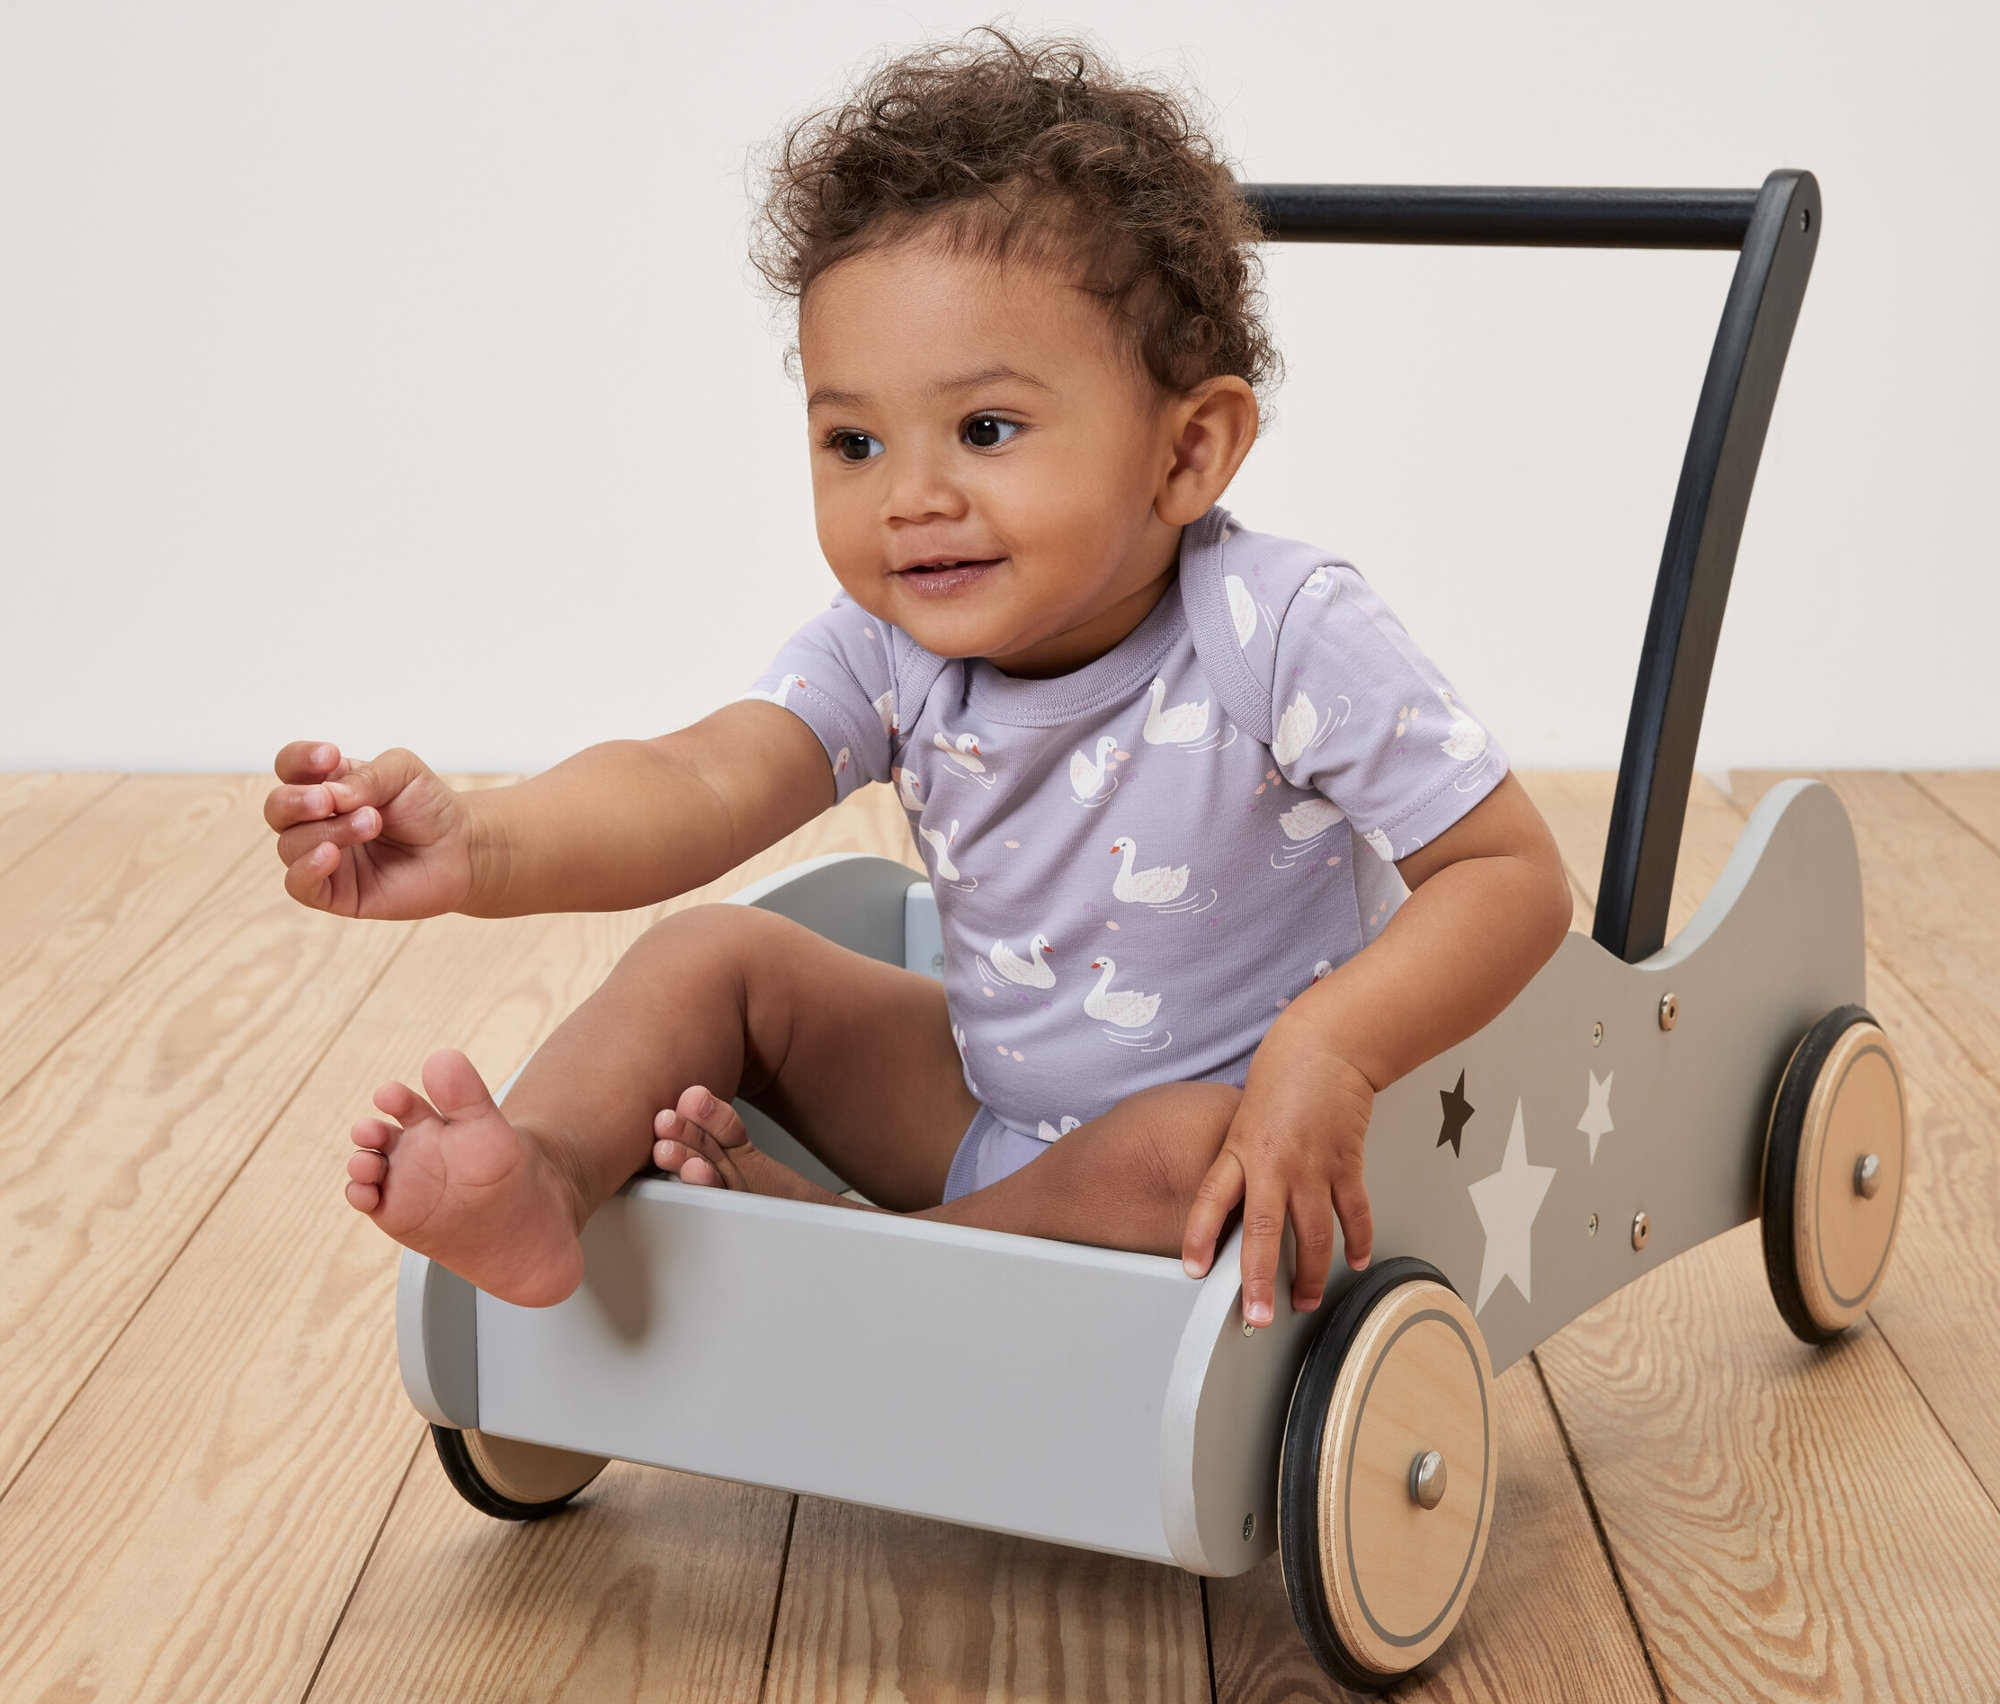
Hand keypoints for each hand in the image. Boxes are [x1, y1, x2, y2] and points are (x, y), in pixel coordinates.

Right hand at [265, 742, 479, 918]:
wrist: (462, 849)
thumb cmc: (430, 807)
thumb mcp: (404, 772)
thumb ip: (367, 776)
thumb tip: (332, 795)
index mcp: (330, 784)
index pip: (291, 767)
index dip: (299, 760)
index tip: (329, 756)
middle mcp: (319, 821)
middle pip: (278, 808)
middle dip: (297, 800)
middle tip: (330, 800)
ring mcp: (324, 857)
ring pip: (290, 844)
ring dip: (327, 831)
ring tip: (371, 823)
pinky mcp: (335, 892)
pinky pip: (298, 884)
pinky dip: (306, 868)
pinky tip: (331, 855)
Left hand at [1180, 1031, 1375, 1327]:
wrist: (1328, 1045)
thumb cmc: (1281, 1075)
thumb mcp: (1242, 1117)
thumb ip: (1239, 1162)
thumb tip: (1235, 1204)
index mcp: (1240, 1149)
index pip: (1212, 1200)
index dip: (1200, 1237)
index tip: (1193, 1270)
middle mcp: (1276, 1163)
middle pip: (1266, 1233)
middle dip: (1262, 1280)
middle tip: (1258, 1316)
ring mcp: (1315, 1166)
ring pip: (1315, 1235)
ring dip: (1312, 1275)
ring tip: (1306, 1301)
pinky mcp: (1348, 1164)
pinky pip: (1354, 1213)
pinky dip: (1358, 1241)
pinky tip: (1356, 1260)